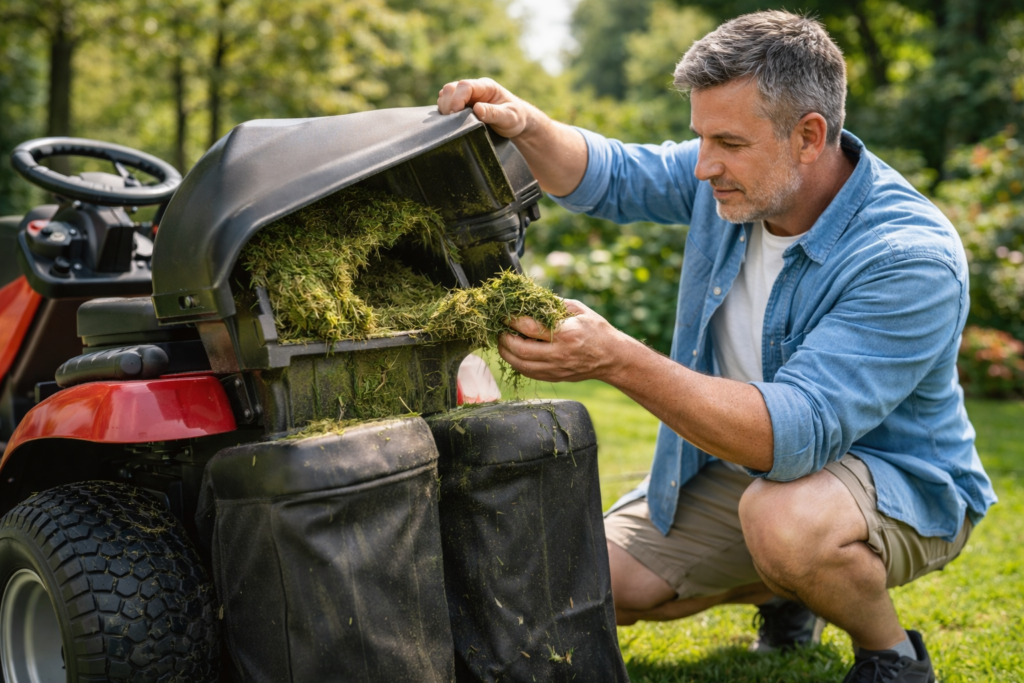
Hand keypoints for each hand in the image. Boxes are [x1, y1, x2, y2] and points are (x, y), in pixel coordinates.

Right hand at [437, 78, 532, 138]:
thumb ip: (494, 113)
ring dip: (444, 107)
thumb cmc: (515, 118)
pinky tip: (451, 122)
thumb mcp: (509, 117)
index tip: (455, 113)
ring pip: (446, 95)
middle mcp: (474, 89)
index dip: (457, 98)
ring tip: (452, 122)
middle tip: (452, 120)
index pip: (465, 86)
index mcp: (486, 87)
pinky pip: (447, 104)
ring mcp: (467, 97)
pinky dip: (444, 112)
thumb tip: (477, 109)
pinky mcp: (462, 105)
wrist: (517, 122)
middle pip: (451, 88)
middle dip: (448, 103)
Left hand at [497, 299, 630, 382]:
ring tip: (503, 341)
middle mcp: (559, 354)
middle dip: (504, 339)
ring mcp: (556, 369)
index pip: (529, 328)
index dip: (512, 320)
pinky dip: (517, 362)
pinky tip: (515, 353)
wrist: (612, 358)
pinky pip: (528, 372)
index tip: (504, 314)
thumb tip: (532, 298)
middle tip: (500, 330)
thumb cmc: (597, 330)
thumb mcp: (579, 310)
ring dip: (507, 353)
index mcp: (565, 334)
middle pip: (520, 350)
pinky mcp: (554, 377)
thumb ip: (555, 304)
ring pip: (520, 365)